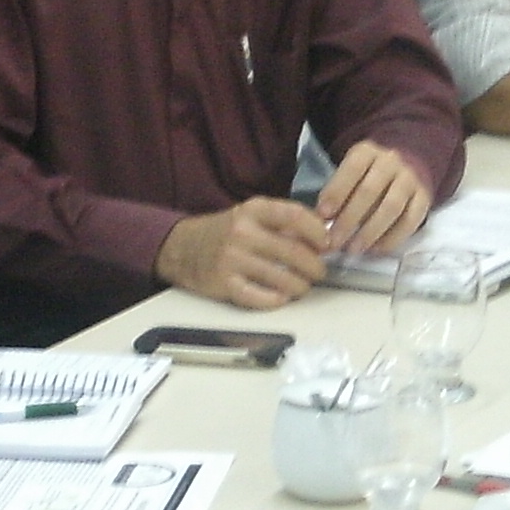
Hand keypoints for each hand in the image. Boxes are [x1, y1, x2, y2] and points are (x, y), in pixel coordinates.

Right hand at [158, 197, 332, 309]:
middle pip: (294, 252)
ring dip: (300, 287)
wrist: (182, 248)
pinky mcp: (225, 283)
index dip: (318, 232)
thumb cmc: (225, 233)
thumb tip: (322, 237)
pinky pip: (261, 297)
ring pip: (282, 278)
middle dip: (315, 267)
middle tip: (319, 273)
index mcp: (253, 210)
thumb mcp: (251, 216)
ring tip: (302, 287)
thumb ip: (282, 222)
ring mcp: (233, 259)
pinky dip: (277, 299)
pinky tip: (281, 297)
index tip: (327, 244)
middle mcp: (243, 232)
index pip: (295, 216)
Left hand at [315, 140, 433, 254]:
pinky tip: (376, 249)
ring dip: (370, 232)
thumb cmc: (368, 174)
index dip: (337, 192)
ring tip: (354, 249)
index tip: (323, 215)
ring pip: (391, 208)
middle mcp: (391, 162)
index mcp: (368, 152)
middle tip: (335, 241)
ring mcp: (410, 179)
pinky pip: (410, 221)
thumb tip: (322, 221)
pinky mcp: (424, 198)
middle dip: (349, 219)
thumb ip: (337, 191)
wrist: (407, 164)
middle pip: (369, 191)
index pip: (352, 169)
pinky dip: (392, 238)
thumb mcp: (350, 172)